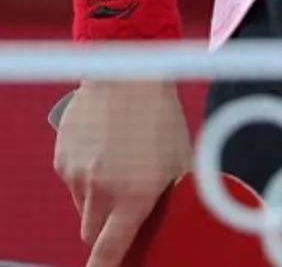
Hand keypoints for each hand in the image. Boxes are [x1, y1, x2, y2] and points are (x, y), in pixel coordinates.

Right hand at [54, 80, 191, 265]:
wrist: (127, 72)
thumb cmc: (161, 115)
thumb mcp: (178, 158)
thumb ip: (173, 196)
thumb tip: (181, 222)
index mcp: (135, 194)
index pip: (109, 252)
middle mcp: (102, 189)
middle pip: (91, 234)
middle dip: (104, 231)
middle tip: (122, 209)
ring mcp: (77, 174)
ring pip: (82, 207)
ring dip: (96, 200)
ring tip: (118, 164)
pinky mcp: (62, 158)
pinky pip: (72, 182)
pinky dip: (84, 175)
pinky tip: (103, 148)